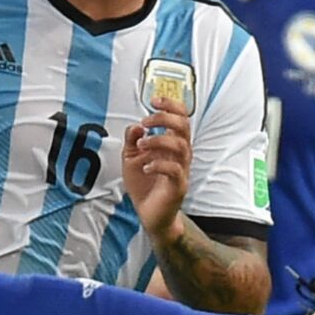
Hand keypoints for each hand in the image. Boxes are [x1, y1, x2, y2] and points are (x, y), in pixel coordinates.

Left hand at [122, 97, 191, 239]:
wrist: (149, 214)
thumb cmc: (143, 184)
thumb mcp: (130, 157)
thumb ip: (132, 139)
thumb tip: (137, 125)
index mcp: (172, 144)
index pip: (181, 118)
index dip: (171, 105)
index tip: (154, 101)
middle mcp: (180, 154)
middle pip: (184, 127)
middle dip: (164, 118)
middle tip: (146, 121)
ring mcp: (181, 169)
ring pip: (180, 146)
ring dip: (158, 140)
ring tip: (141, 145)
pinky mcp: (178, 186)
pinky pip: (175, 170)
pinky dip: (158, 164)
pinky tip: (145, 167)